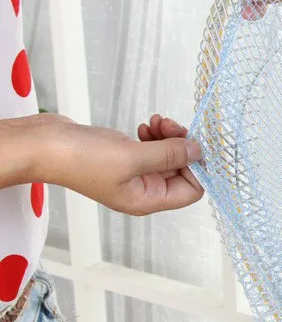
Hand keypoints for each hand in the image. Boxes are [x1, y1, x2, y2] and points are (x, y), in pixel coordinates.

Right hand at [38, 113, 203, 215]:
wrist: (43, 145)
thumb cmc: (80, 158)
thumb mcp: (132, 157)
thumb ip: (169, 154)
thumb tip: (197, 151)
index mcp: (147, 200)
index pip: (191, 191)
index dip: (198, 168)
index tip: (197, 144)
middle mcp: (143, 190)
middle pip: (181, 171)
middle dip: (182, 146)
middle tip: (173, 125)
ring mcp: (134, 174)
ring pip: (168, 156)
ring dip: (169, 137)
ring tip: (158, 122)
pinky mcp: (125, 157)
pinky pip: (152, 148)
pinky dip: (155, 135)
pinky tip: (147, 125)